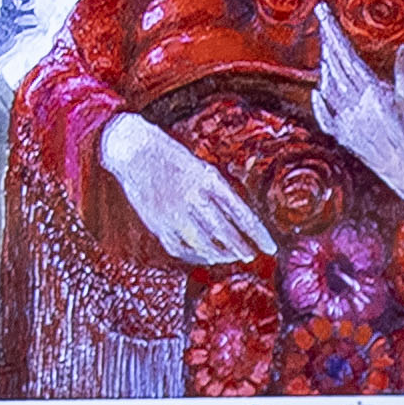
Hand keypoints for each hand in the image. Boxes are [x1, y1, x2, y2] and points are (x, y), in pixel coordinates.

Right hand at [97, 112, 275, 265]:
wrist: (133, 148)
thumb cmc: (171, 156)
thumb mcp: (201, 166)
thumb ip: (218, 192)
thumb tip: (239, 219)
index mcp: (207, 179)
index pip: (241, 213)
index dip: (258, 233)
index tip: (270, 247)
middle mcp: (192, 196)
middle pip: (224, 232)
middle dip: (240, 247)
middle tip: (251, 256)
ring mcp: (173, 212)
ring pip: (203, 244)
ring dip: (220, 254)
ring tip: (230, 256)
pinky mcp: (156, 223)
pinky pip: (180, 247)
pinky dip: (194, 255)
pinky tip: (204, 256)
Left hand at [309, 35, 403, 203]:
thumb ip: (403, 72)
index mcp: (372, 92)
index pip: (347, 55)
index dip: (333, 32)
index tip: (323, 12)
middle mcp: (354, 106)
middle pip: (334, 66)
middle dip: (327, 41)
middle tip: (322, 20)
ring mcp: (346, 122)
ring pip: (327, 87)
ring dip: (325, 66)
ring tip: (326, 48)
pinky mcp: (343, 137)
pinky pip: (325, 117)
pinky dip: (320, 102)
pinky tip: (318, 91)